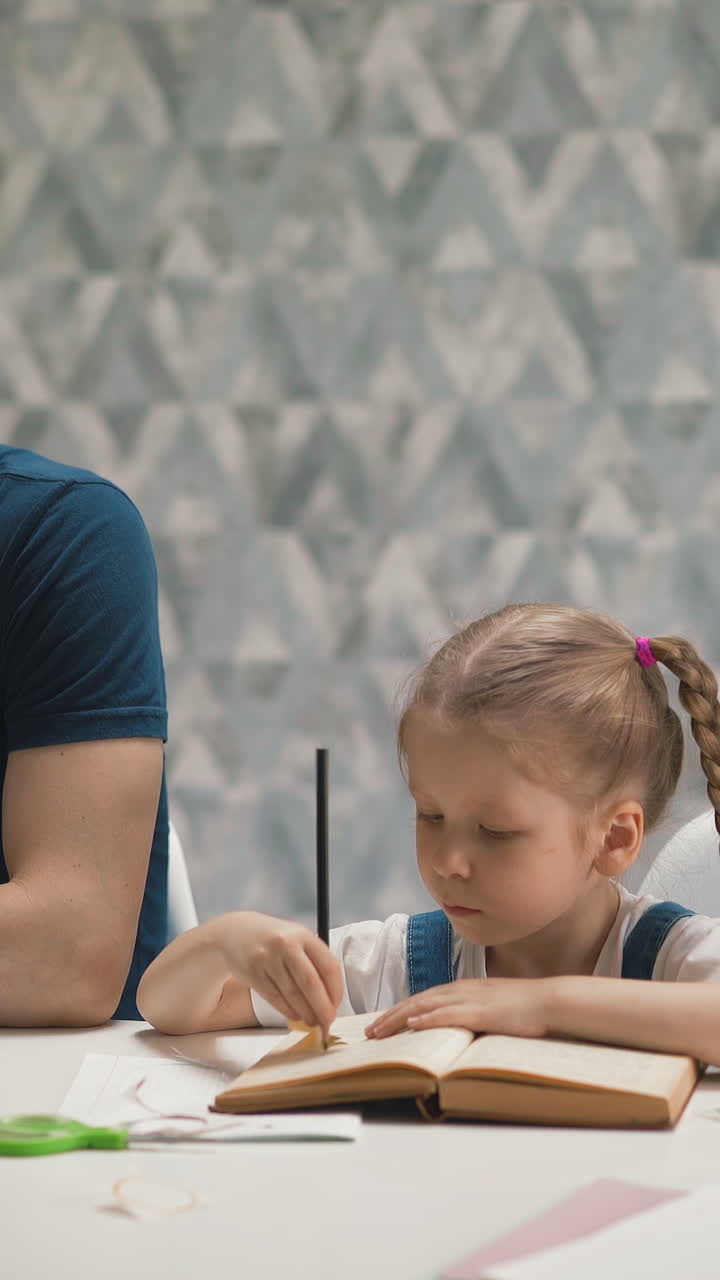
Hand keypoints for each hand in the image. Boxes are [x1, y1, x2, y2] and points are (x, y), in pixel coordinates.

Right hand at [219, 912, 343, 1032]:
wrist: (235, 931)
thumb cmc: (274, 939)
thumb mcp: (296, 938)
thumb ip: (314, 960)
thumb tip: (330, 997)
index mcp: (303, 935)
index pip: (328, 966)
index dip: (336, 990)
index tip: (337, 1004)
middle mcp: (286, 944)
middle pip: (311, 983)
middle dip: (322, 1008)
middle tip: (328, 1022)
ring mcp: (267, 958)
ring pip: (292, 994)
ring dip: (306, 1013)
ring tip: (313, 1022)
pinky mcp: (252, 973)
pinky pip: (275, 998)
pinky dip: (288, 1011)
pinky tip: (296, 1016)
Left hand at [365, 978, 556, 1039]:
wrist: (550, 1001)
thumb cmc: (526, 1008)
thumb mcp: (493, 1008)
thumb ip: (475, 1012)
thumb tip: (459, 1028)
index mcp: (465, 988)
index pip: (424, 998)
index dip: (401, 1009)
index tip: (383, 1021)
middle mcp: (462, 990)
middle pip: (418, 1001)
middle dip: (391, 1015)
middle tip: (370, 1031)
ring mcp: (470, 999)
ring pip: (426, 1007)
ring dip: (399, 1018)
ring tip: (379, 1031)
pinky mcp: (481, 1013)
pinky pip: (448, 1015)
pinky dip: (428, 1019)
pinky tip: (413, 1025)